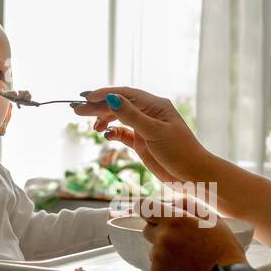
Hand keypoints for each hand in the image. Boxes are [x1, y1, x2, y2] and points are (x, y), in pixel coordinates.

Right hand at [72, 87, 205, 185]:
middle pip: (119, 105)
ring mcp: (146, 128)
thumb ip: (132, 116)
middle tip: (77, 111)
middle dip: (98, 107)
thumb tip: (112, 99)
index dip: (104, 94)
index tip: (86, 98)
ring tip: (91, 126)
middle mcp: (150, 113)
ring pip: (119, 118)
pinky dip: (113, 132)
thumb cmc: (180, 152)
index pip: (125, 94)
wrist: (194, 176)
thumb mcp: (154, 132)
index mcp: (156, 105)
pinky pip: (124, 133)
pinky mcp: (143, 143)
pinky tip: (105, 134)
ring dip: (104, 119)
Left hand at [139, 195, 247, 270]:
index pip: (146, 207)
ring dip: (164, 255)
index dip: (147, 211)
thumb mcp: (213, 220)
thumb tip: (172, 203)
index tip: (150, 215)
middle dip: (159, 234)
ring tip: (187, 263)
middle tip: (179, 243)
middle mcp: (162, 237)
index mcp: (175, 220)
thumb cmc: (224, 251)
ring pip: (153, 253)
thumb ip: (189, 207)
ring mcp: (158, 259)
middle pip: (147, 231)